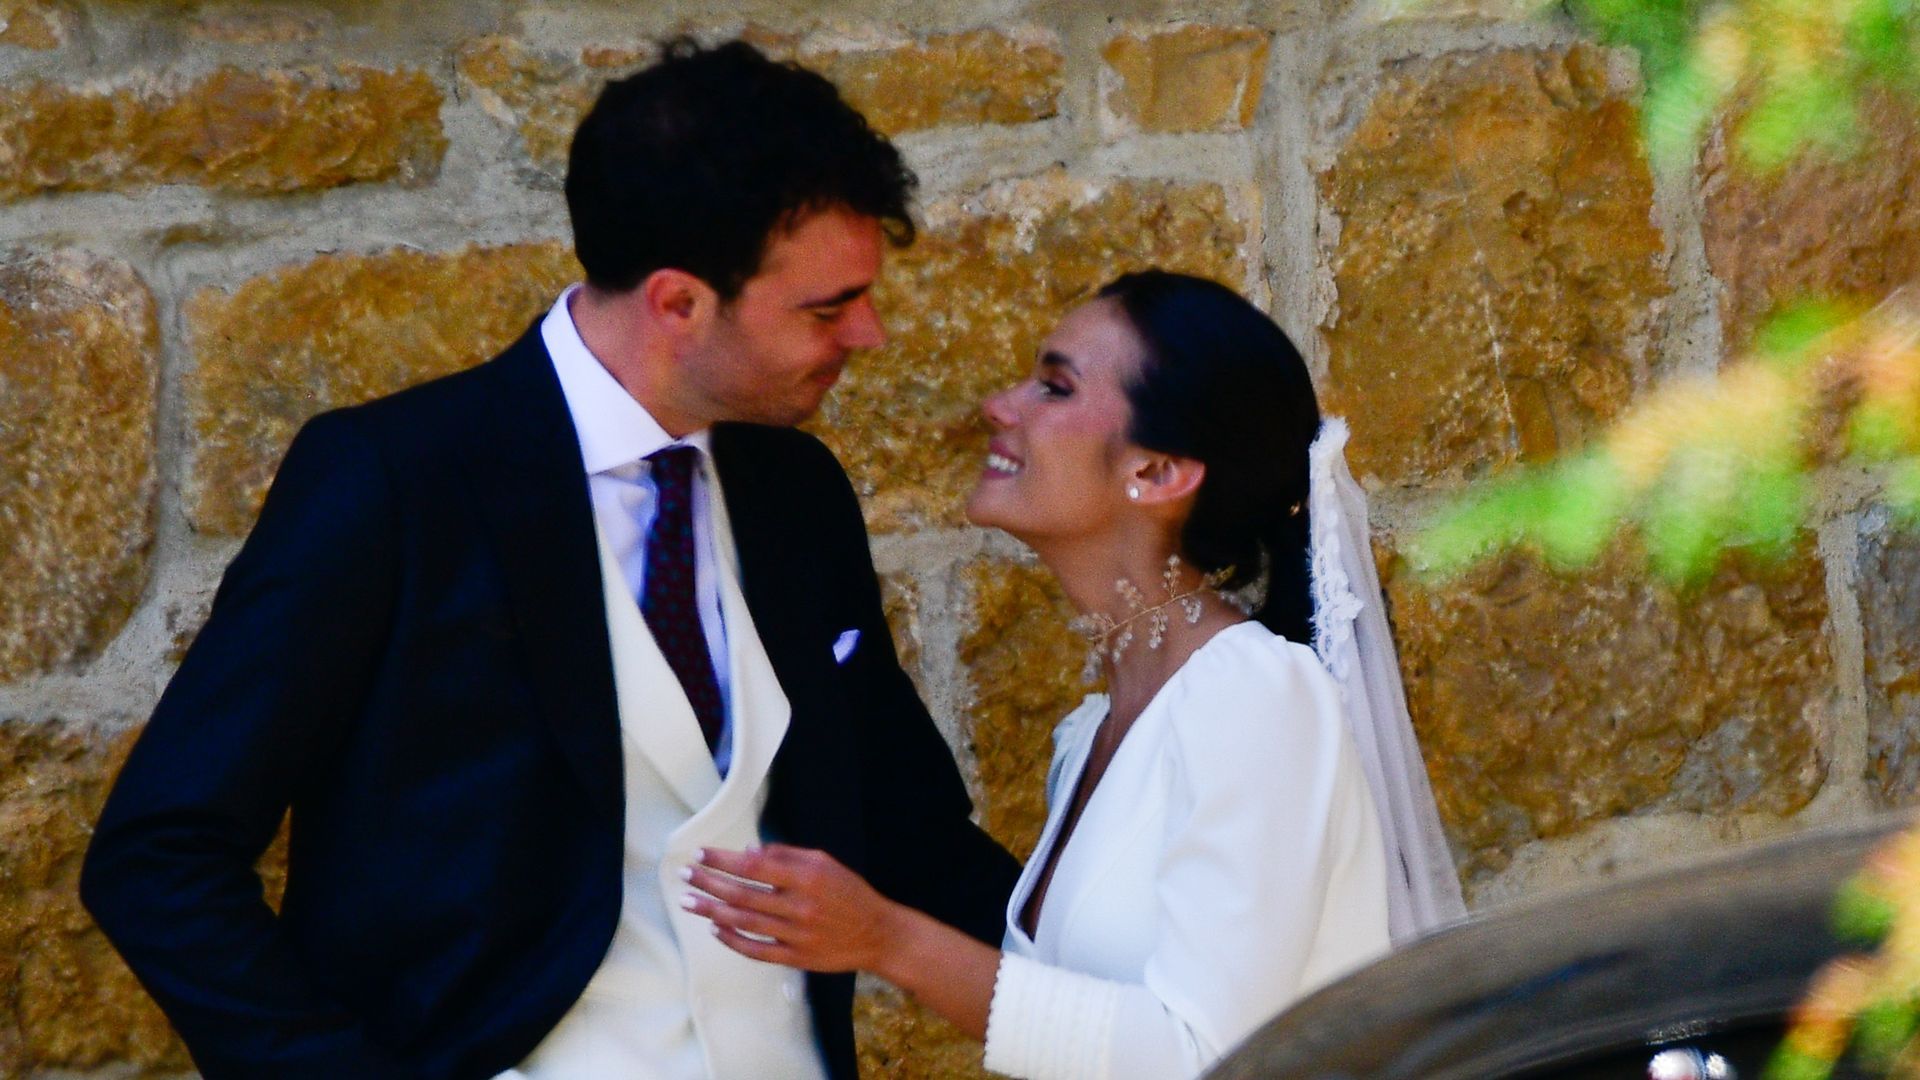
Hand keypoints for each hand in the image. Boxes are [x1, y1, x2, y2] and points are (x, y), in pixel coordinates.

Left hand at [683, 845, 898, 973]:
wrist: (877, 934)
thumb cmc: (849, 893)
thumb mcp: (825, 863)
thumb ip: (788, 856)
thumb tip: (750, 852)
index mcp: (806, 877)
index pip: (753, 866)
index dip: (723, 859)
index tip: (700, 853)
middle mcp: (798, 906)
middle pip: (742, 894)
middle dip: (708, 883)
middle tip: (685, 875)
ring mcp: (795, 935)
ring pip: (743, 922)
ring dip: (711, 910)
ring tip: (687, 902)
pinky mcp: (795, 958)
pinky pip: (756, 950)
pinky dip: (732, 940)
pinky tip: (715, 929)